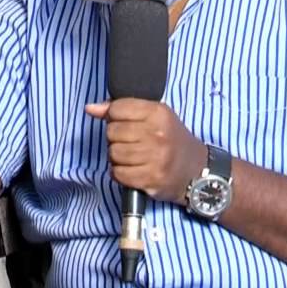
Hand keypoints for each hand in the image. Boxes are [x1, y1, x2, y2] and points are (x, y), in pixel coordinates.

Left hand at [85, 98, 206, 203]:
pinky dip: (120, 173)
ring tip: (132, 157)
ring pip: (113, 153)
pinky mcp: (151, 178)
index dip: (114, 116)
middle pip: (112, 132)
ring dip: (117, 157)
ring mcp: (155, 157)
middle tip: (131, 142)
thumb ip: (121, 109)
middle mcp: (157, 134)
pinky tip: (132, 170)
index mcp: (158, 113)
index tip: (123, 123)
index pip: (118, 109)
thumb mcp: (153, 116)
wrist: (195, 169)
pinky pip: (118, 173)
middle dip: (116, 138)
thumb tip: (90, 108)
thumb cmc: (171, 139)